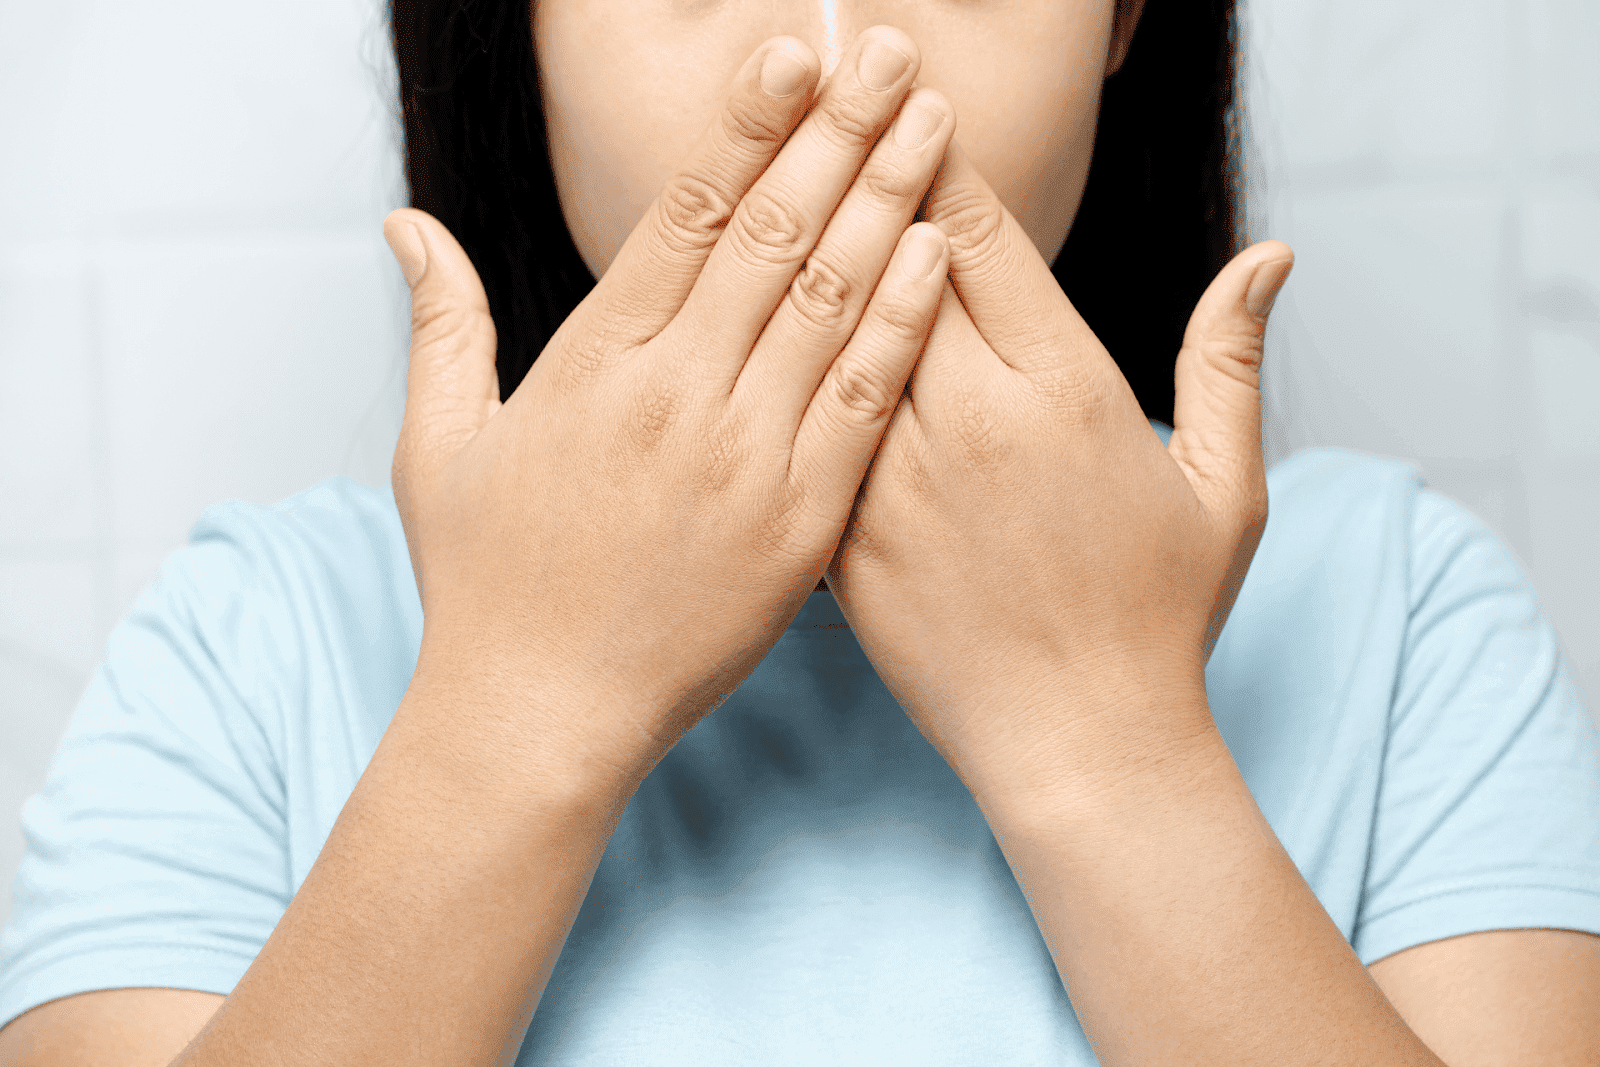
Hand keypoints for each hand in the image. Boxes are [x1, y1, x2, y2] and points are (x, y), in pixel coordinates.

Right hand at [383, 27, 954, 784]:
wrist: (539, 716)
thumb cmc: (486, 584)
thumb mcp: (440, 445)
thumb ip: (443, 323)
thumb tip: (406, 226)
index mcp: (594, 361)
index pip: (687, 210)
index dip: (748, 121)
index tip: (795, 50)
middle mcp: (677, 394)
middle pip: (776, 232)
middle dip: (839, 129)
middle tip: (891, 50)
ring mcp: (745, 458)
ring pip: (832, 300)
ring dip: (887, 198)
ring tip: (932, 119)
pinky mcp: (799, 523)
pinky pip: (863, 402)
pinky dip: (904, 322)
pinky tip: (938, 252)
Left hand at [823, 140, 1293, 798]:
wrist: (1076, 748)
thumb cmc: (1158, 619)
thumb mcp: (1224, 489)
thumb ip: (1230, 360)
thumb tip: (1271, 255)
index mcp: (1066, 394)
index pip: (983, 236)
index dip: (938, 158)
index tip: (911, 110)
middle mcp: (972, 423)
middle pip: (895, 263)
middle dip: (864, 179)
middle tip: (833, 111)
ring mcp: (896, 482)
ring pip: (830, 334)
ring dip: (806, 253)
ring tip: (776, 183)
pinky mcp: (844, 536)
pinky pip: (799, 424)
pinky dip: (779, 362)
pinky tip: (752, 316)